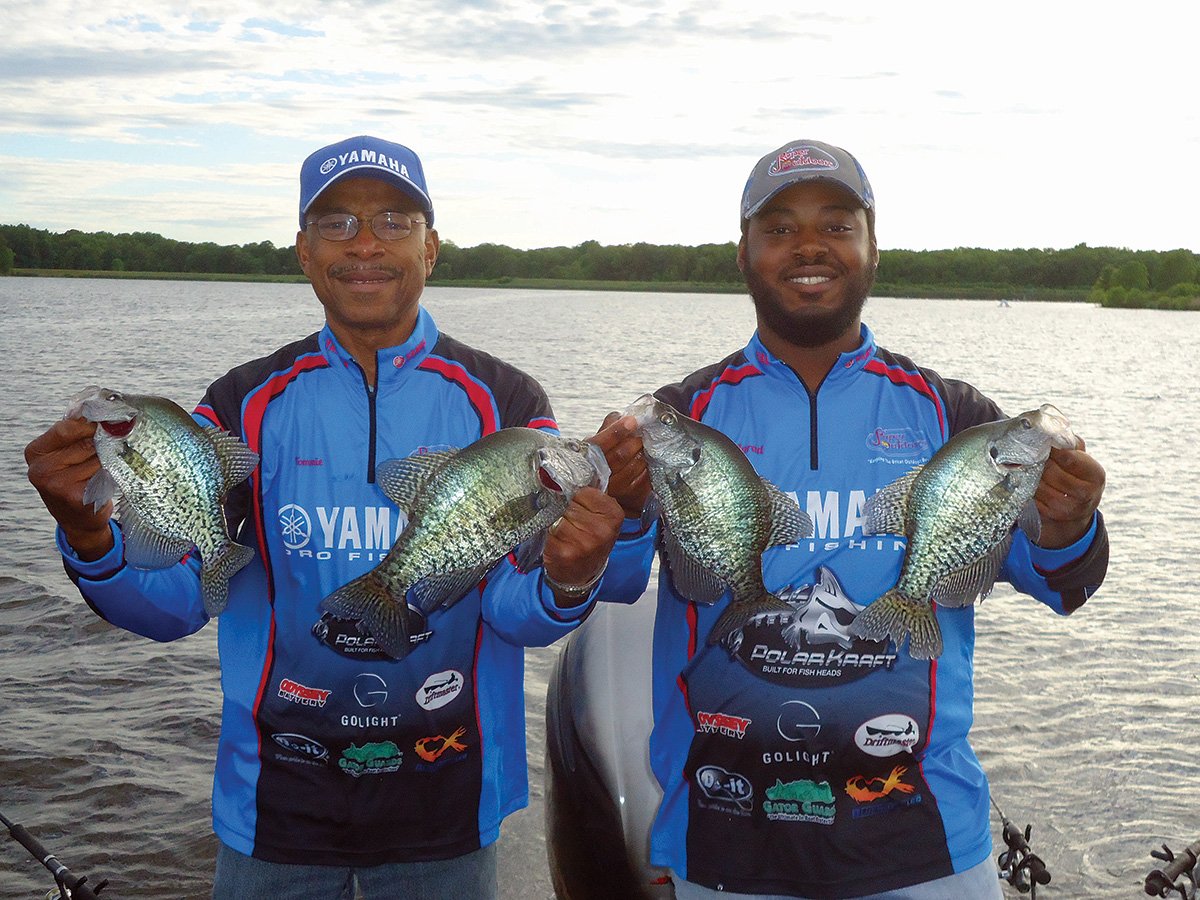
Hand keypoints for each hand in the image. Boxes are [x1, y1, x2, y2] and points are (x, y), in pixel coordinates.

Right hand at [25, 417, 114, 560]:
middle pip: (85, 443)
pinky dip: (109, 475)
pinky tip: (103, 482)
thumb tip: (101, 412)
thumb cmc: (75, 481)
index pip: (66, 428)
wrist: (78, 519)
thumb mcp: (66, 454)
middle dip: (104, 442)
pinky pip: (102, 475)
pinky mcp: (74, 497)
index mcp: (36, 451)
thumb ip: (76, 434)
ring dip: (108, 460)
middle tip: (115, 445)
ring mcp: (56, 484)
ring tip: (104, 468)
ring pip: (97, 459)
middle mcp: (41, 468)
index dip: (90, 424)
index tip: (109, 421)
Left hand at [542, 486, 624, 605]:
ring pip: (557, 516)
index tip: (575, 504)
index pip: (582, 490)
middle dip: (562, 507)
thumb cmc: (590, 539)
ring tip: (561, 531)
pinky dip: (548, 534)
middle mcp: (601, 529)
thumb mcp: (600, 517)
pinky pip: (549, 531)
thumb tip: (570, 469)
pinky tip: (555, 541)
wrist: (583, 574)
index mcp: (613, 514)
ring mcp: (583, 543)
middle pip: (568, 502)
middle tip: (566, 518)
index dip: (574, 496)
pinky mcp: (565, 553)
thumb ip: (591, 495)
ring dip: (554, 521)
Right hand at [588, 411, 649, 518]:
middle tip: (643, 432)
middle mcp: (599, 474)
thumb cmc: (602, 456)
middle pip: (620, 455)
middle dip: (635, 441)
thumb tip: (624, 415)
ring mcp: (615, 486)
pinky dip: (650, 465)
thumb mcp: (600, 439)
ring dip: (644, 452)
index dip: (616, 432)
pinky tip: (650, 458)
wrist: (604, 484)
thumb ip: (610, 425)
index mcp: (589, 456)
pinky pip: (645, 478)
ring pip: (634, 466)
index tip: (631, 421)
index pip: (600, 444)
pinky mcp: (630, 494)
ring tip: (647, 443)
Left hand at [1033, 437, 1105, 548]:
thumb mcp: (1081, 458)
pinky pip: (1032, 496)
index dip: (1053, 449)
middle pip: (1051, 471)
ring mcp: (1067, 508)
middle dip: (1038, 460)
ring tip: (1026, 464)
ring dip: (1029, 473)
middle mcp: (1084, 494)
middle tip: (1029, 451)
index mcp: (1095, 475)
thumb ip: (1070, 444)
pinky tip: (1026, 479)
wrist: (1077, 508)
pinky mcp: (1050, 515)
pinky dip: (1026, 486)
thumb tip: (1052, 431)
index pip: (1069, 459)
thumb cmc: (1077, 475)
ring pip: (1038, 484)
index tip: (1042, 440)